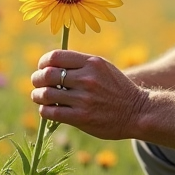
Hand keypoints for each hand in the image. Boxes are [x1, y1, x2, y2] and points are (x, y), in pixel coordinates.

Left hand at [29, 49, 149, 139]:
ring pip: (46, 94)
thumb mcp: (104, 68)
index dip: (43, 62)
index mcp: (92, 62)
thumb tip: (50, 66)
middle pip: (47, 74)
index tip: (42, 68)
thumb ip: (80, 64)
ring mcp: (84, 98)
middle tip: (37, 83)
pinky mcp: (81, 117)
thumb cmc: (117, 89)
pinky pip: (51, 112)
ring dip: (37, 95)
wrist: (137, 112)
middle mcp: (87, 78)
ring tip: (39, 97)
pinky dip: (44, 110)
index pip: (55, 57)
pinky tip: (47, 109)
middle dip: (36, 79)